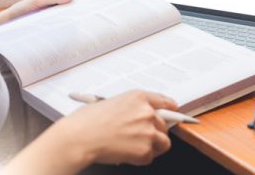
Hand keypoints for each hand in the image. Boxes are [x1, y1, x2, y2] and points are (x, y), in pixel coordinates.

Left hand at [0, 0, 72, 29]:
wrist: (14, 19)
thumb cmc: (25, 7)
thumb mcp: (40, 0)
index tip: (78, 5)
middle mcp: (53, 1)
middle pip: (68, 3)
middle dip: (72, 7)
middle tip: (76, 13)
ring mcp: (52, 10)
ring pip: (64, 11)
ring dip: (67, 15)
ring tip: (70, 20)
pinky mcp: (50, 19)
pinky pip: (60, 19)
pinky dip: (62, 21)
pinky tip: (63, 24)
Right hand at [59, 90, 177, 166]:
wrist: (80, 136)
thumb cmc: (90, 119)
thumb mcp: (113, 102)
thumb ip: (133, 107)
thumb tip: (145, 114)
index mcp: (138, 97)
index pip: (163, 100)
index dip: (170, 107)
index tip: (174, 110)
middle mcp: (147, 112)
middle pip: (164, 124)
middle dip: (156, 130)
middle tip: (141, 135)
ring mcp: (148, 131)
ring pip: (164, 141)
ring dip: (153, 145)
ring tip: (135, 145)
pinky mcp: (145, 149)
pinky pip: (151, 156)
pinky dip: (141, 157)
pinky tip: (127, 152)